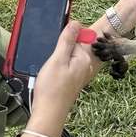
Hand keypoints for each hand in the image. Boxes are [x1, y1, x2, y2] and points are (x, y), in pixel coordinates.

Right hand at [29, 21, 94, 135]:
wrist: (49, 113)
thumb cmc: (52, 89)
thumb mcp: (57, 59)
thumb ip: (67, 40)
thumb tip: (76, 23)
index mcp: (85, 58)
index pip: (82, 35)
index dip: (68, 35)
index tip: (58, 44)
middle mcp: (86, 65)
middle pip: (76, 45)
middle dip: (62, 46)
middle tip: (53, 61)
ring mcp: (80, 73)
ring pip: (70, 55)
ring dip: (58, 57)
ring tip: (51, 69)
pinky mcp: (73, 80)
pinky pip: (68, 65)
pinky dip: (59, 65)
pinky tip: (52, 74)